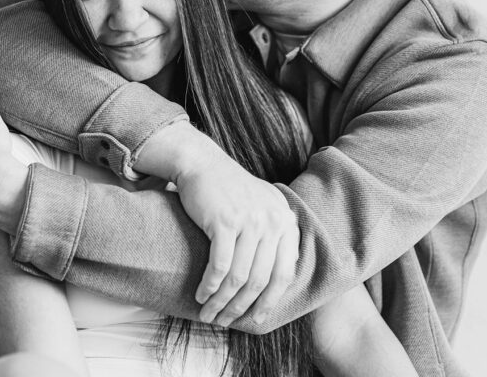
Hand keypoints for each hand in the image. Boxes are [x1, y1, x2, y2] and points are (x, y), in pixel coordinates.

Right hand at [136, 123, 298, 326]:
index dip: (269, 301)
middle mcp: (272, 221)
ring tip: (209, 314)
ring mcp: (250, 220)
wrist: (203, 164)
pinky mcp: (225, 221)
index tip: (255, 319)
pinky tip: (201, 295)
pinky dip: (210, 286)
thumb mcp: (263, 207)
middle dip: (242, 307)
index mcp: (285, 220)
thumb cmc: (230, 191)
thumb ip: (276, 236)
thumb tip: (284, 275)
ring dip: (222, 302)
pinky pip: (220, 266)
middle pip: (260, 280)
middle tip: (225, 322)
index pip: (284, 273)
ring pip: (239, 277)